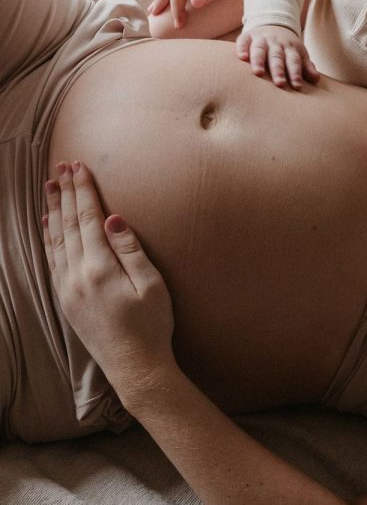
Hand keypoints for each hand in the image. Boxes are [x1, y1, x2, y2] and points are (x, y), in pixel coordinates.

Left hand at [42, 161, 175, 400]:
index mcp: (99, 268)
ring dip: (54, 210)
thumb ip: (131, 250)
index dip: (84, 191)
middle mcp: (76, 275)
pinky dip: (49, 237)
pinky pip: (52, 258)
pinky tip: (49, 225)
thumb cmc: (152, 325)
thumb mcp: (152, 285)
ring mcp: (67, 288)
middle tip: (61, 167)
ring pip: (55, 239)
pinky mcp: (65, 298)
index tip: (79, 167)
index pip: (88, 219)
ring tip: (50, 187)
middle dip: (65, 193)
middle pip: (68, 225)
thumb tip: (112, 219)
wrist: (134, 366)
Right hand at [236, 24, 319, 88]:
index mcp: (290, 48)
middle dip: (279, 70)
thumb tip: (316, 80)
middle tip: (280, 83)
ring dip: (259, 60)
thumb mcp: (299, 53)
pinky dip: (242, 48)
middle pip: (277, 57)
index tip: (297, 86)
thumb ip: (306, 67)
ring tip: (258, 72)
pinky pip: (244, 41)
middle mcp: (276, 43)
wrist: (273, 23)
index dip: (296, 73)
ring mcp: (261, 39)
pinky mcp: (248, 36)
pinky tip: (242, 58)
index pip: (294, 61)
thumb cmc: (287, 47)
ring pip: (260, 49)